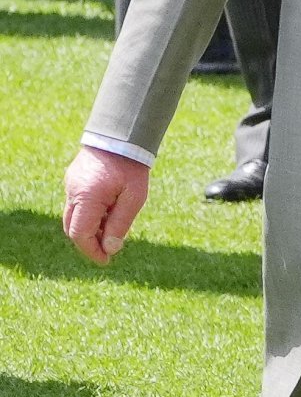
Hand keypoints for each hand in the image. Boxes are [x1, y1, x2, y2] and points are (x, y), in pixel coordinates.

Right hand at [63, 148, 149, 265]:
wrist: (122, 136)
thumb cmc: (131, 167)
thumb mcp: (133, 198)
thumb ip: (120, 224)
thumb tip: (110, 249)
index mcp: (86, 197)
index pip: (80, 235)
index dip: (92, 251)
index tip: (106, 260)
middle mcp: (73, 192)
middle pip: (72, 228)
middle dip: (89, 242)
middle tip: (109, 249)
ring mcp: (70, 184)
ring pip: (73, 216)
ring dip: (89, 228)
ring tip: (112, 228)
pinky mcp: (73, 179)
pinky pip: (76, 204)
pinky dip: (88, 214)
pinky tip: (108, 211)